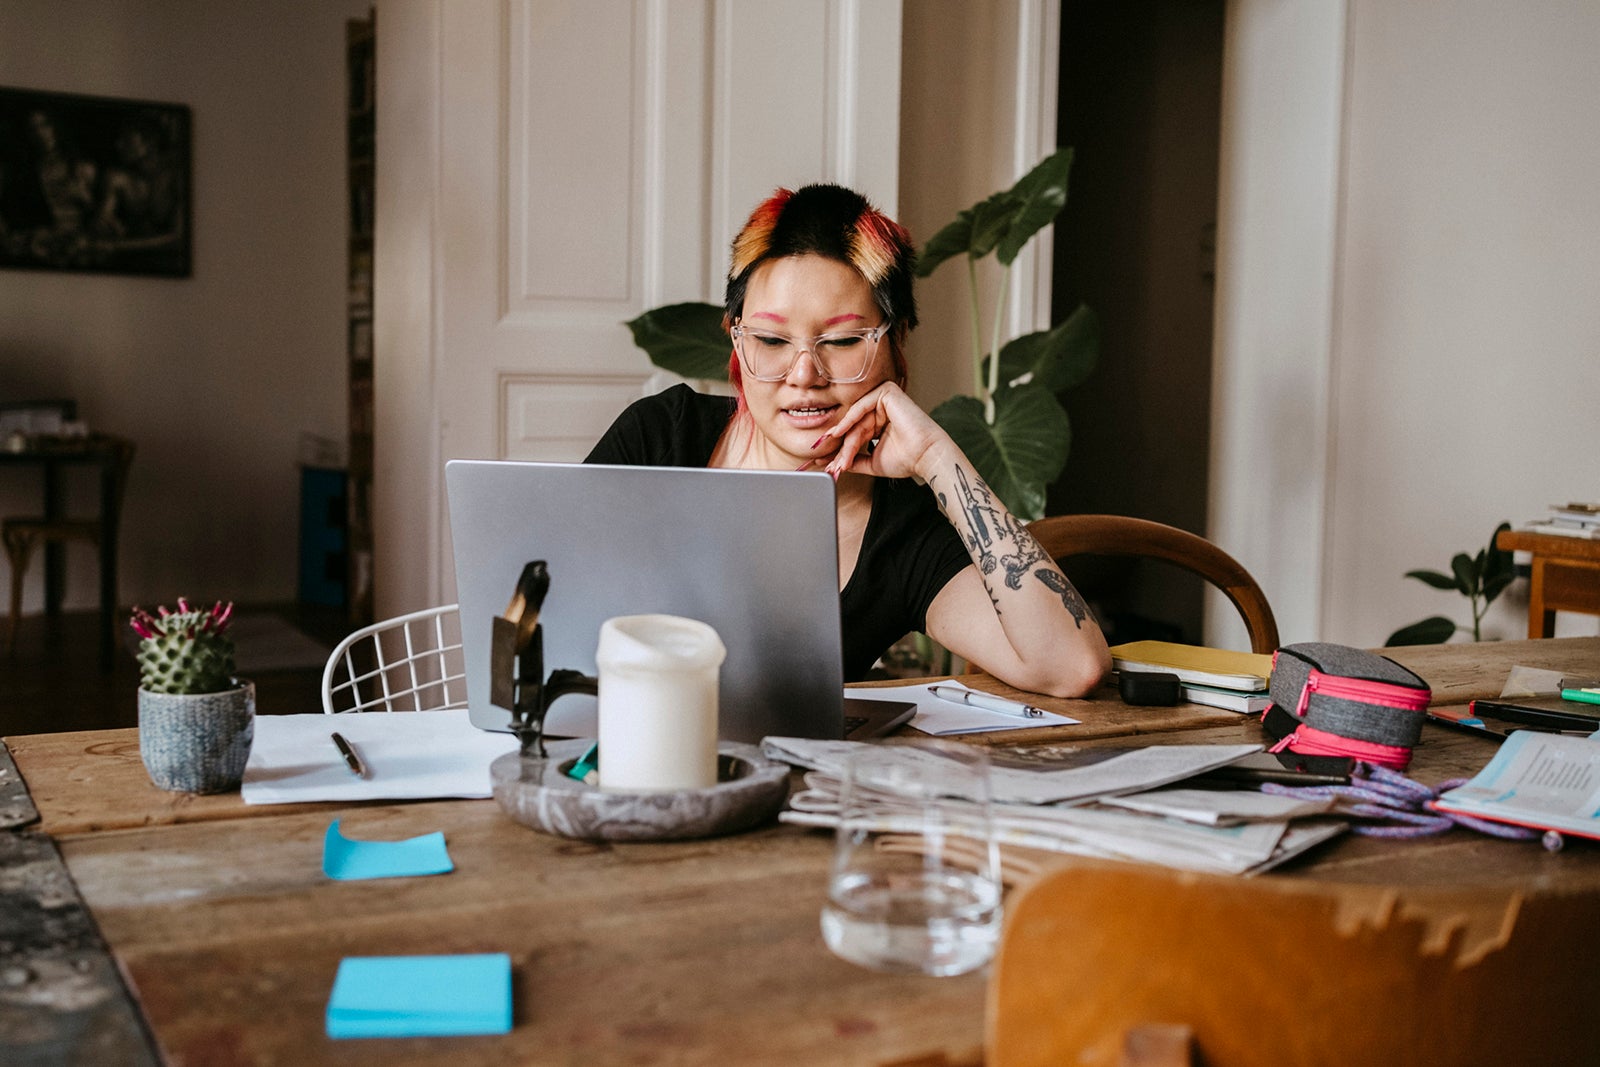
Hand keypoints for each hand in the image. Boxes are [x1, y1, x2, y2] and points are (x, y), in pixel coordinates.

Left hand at [811, 383, 952, 482]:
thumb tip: (835, 465)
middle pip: (854, 427)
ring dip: (847, 440)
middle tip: (832, 466)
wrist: (926, 457)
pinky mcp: (887, 392)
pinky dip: (850, 420)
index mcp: (880, 423)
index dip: (841, 450)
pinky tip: (839, 433)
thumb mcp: (872, 462)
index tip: (828, 465)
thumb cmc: (907, 460)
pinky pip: (862, 406)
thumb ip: (854, 460)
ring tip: (842, 459)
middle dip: (842, 448)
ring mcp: (885, 399)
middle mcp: (882, 410)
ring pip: (857, 420)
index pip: (855, 433)